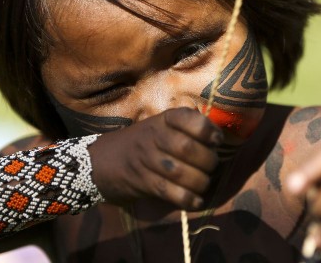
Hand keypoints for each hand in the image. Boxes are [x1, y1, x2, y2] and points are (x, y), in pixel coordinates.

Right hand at [88, 107, 222, 209]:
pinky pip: (168, 192)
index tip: (217, 140)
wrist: (102, 161)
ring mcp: (146, 159)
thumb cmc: (142, 143)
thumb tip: (218, 136)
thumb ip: (186, 128)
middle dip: (208, 161)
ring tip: (204, 183)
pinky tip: (196, 201)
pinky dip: (187, 199)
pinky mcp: (141, 182)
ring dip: (200, 182)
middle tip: (212, 166)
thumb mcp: (160, 127)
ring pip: (180, 172)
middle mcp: (153, 136)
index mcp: (163, 120)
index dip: (207, 129)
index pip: (188, 118)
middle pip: (187, 148)